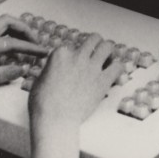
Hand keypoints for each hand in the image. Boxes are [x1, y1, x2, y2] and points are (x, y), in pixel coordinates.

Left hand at [0, 14, 48, 98]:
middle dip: (25, 29)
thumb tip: (20, 69)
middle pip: (7, 21)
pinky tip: (3, 46)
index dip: (30, 48)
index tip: (43, 53)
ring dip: (13, 28)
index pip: (12, 42)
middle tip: (35, 42)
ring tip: (23, 40)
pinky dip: (2, 32)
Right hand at [28, 35, 123, 157]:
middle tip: (96, 53)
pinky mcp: (103, 80)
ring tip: (107, 59)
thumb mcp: (40, 79)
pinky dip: (118, 68)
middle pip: (93, 39)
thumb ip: (51, 69)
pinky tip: (113, 74)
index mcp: (60, 54)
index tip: (74, 64)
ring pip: (108, 46)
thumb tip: (54, 70)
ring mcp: (91, 67)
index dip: (74, 55)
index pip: (71, 46)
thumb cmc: (43, 104)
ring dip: (108, 51)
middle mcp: (77, 56)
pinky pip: (118, 66)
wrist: (55, 119)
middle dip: (96, 44)